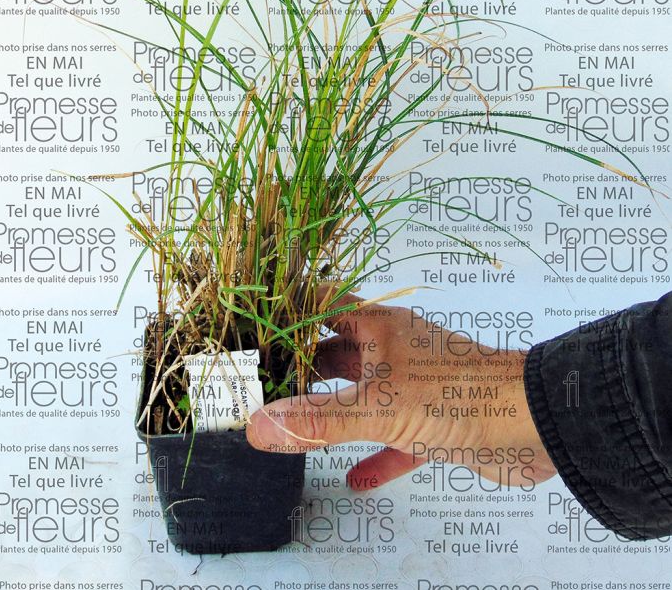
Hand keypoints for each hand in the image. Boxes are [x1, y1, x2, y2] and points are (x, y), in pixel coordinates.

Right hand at [245, 290, 556, 489]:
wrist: (532, 425)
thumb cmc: (455, 393)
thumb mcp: (376, 407)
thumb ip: (317, 421)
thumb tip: (259, 426)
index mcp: (379, 328)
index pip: (325, 310)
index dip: (292, 319)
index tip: (257, 337)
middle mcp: (393, 352)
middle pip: (339, 356)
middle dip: (306, 372)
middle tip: (266, 389)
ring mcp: (415, 388)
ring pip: (363, 397)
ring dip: (334, 413)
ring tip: (295, 428)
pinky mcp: (434, 424)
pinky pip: (394, 440)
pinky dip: (374, 457)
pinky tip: (355, 479)